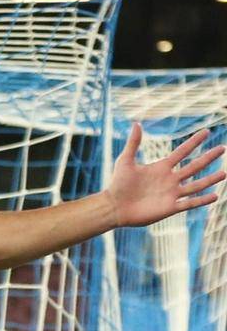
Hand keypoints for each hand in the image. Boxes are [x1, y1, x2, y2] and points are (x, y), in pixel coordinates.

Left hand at [107, 124, 225, 227]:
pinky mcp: (169, 208)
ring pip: (195, 185)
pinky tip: (215, 196)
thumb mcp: (125, 161)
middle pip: (193, 167)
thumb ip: (133, 143)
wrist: (114, 207)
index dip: (193, 142)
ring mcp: (171, 193)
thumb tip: (136, 123)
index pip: (182, 152)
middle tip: (222, 148)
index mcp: (161, 167)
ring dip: (210, 180)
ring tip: (224, 173)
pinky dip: (201, 200)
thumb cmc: (118, 184)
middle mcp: (169, 179)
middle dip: (208, 158)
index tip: (206, 131)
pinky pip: (189, 203)